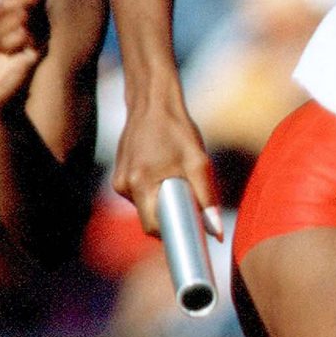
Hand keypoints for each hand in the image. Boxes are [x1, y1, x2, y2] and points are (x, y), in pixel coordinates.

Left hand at [0, 0, 50, 114]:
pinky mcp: (40, 49)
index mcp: (26, 14)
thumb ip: (2, 3)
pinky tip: (8, 53)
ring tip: (1, 48)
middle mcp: (37, 22)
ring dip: (4, 30)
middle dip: (7, 8)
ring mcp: (41, 35)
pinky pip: (24, 32)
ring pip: (22, 13)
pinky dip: (9, 41)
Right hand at [113, 92, 220, 239]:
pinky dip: (156, 191)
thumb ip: (206, 198)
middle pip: (150, 219)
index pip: (153, 228)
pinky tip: (166, 173)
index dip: (174, 234)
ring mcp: (120, 180)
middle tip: (192, 202)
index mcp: (139, 184)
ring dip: (164, 201)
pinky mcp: (121, 174)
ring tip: (178, 179)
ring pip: (146, 207)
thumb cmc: (176, 129)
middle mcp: (124, 185)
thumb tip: (216, 232)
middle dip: (171, 217)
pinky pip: (141, 194)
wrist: (152, 102)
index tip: (192, 231)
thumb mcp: (198, 162)